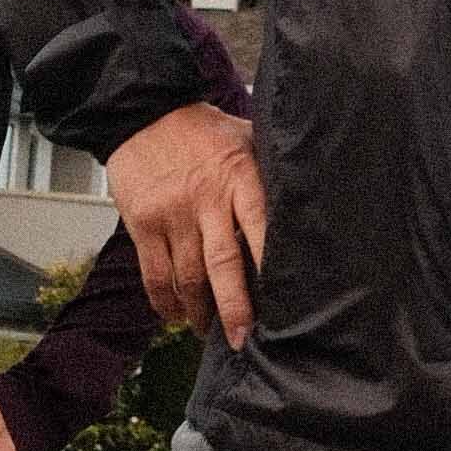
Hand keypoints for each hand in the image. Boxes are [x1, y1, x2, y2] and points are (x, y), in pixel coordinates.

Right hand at [106, 98, 263, 343]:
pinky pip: (154, 274)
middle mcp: (205, 199)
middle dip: (234, 307)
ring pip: (187, 277)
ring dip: (198, 311)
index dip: (271, 266)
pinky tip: (175, 316)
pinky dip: (165, 302)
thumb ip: (268, 170)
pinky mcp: (143, 224)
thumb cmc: (201, 129)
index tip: (283, 300)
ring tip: (208, 330)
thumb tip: (308, 198)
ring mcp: (171, 214)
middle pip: (222, 264)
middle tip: (242, 338)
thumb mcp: (245, 137)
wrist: (142, 112)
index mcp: (238, 177)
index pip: (260, 227)